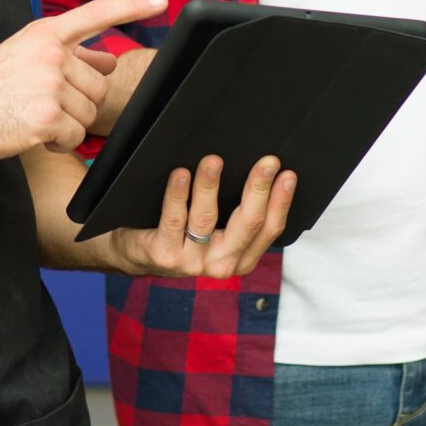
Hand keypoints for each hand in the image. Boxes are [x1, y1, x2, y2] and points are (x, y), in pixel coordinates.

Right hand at [0, 0, 166, 159]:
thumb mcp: (28, 56)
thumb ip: (71, 54)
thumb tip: (110, 58)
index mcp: (46, 34)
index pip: (96, 14)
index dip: (131, 7)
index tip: (162, 1)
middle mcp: (50, 54)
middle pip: (99, 85)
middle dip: (80, 102)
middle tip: (44, 103)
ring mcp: (48, 84)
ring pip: (89, 113)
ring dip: (69, 123)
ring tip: (34, 116)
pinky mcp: (45, 116)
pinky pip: (75, 135)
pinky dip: (60, 142)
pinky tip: (34, 132)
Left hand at [109, 154, 295, 279]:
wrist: (138, 254)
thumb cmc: (183, 232)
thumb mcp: (217, 230)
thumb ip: (236, 211)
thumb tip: (259, 170)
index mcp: (242, 258)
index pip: (269, 228)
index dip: (281, 201)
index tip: (288, 174)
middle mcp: (221, 264)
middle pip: (247, 224)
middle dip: (259, 189)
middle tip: (268, 161)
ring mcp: (192, 262)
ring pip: (206, 219)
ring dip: (210, 186)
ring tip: (214, 160)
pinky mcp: (165, 255)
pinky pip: (173, 219)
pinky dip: (177, 194)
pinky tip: (181, 174)